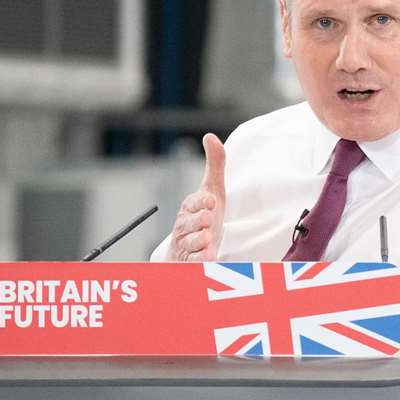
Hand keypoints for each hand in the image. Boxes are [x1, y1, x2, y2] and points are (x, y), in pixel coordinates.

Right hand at [169, 133, 226, 261]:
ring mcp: (186, 245)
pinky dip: (199, 262)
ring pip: (190, 243)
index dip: (201, 202)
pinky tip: (209, 259)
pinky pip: (192, 262)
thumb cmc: (205, 215)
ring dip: (199, 241)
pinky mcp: (190, 262)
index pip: (193, 203)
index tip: (211, 201)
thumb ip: (215, 164)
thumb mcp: (213, 190)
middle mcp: (185, 226)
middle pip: (189, 224)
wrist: (195, 247)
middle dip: (198, 221)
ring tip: (208, 238)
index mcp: (190, 207)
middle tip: (208, 219)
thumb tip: (210, 137)